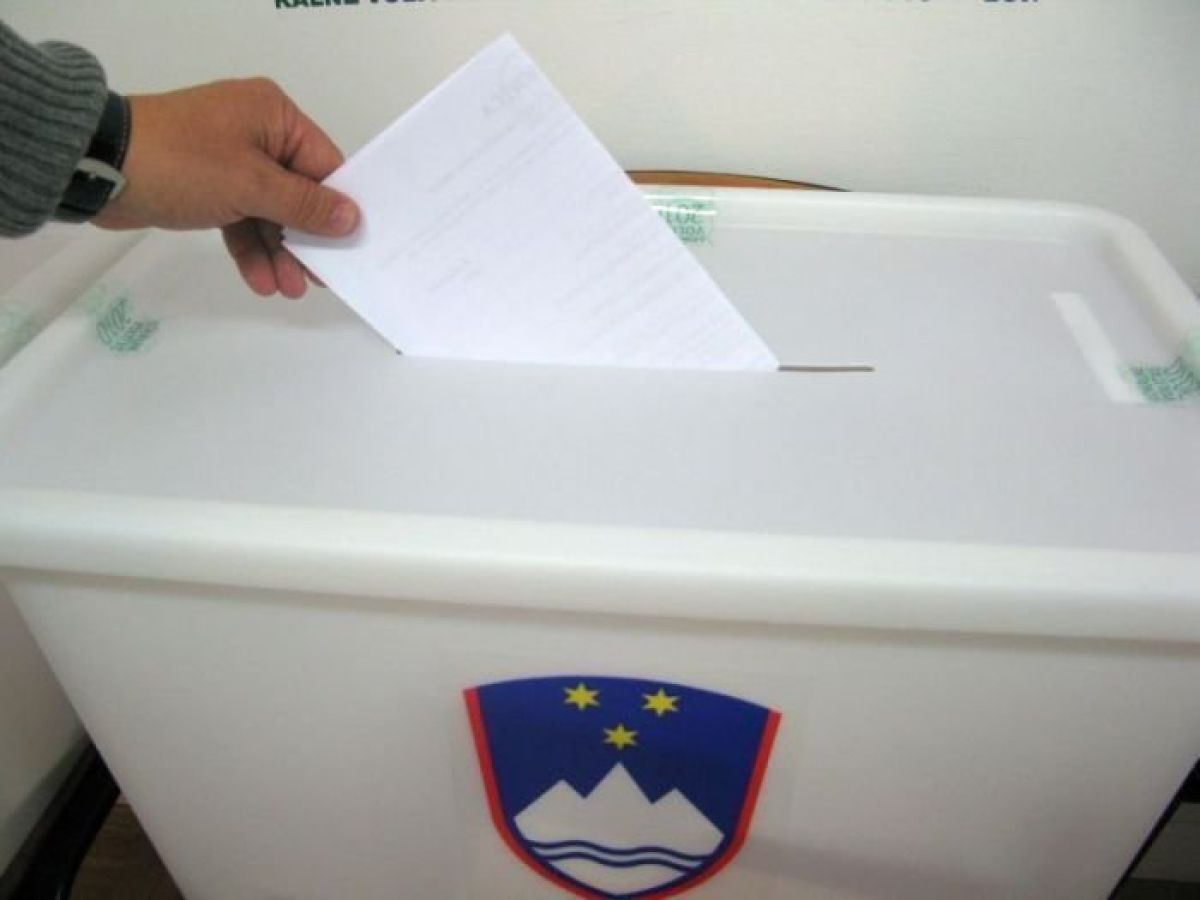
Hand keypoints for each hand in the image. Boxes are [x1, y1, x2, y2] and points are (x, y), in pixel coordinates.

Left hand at [95, 78, 358, 298]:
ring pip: (269, 212)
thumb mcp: (252, 184)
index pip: (324, 165)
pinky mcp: (207, 185)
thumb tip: (352, 218)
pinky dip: (250, 247)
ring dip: (279, 252)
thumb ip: (305, 205)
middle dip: (305, 240)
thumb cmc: (183, 163)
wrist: (99, 166)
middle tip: (317, 281)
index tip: (350, 249)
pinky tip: (259, 280)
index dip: (338, 208)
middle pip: (298, 193)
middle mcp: (256, 132)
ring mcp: (230, 159)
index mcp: (273, 115)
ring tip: (287, 290)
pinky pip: (241, 219)